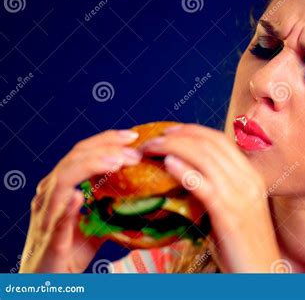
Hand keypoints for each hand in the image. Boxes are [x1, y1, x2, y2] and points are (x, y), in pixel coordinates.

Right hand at [20, 130, 141, 272]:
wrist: (45, 281)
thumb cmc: (70, 249)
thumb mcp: (96, 222)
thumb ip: (112, 206)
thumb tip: (147, 195)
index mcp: (61, 187)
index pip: (82, 154)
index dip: (106, 140)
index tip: (132, 136)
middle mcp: (50, 196)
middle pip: (74, 160)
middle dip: (105, 150)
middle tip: (134, 151)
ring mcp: (46, 217)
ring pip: (62, 183)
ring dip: (90, 168)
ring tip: (116, 163)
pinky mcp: (48, 242)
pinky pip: (55, 222)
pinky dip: (66, 209)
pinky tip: (78, 197)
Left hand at [141, 124, 280, 272]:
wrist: (260, 272)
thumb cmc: (243, 244)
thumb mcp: (235, 209)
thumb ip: (218, 189)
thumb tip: (186, 175)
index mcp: (251, 176)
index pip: (220, 140)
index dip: (193, 130)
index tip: (171, 131)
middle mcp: (248, 180)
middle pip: (210, 143)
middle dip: (178, 134)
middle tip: (154, 136)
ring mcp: (240, 196)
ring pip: (204, 157)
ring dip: (173, 147)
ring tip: (152, 147)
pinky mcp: (229, 214)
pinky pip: (203, 185)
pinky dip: (184, 171)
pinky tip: (167, 164)